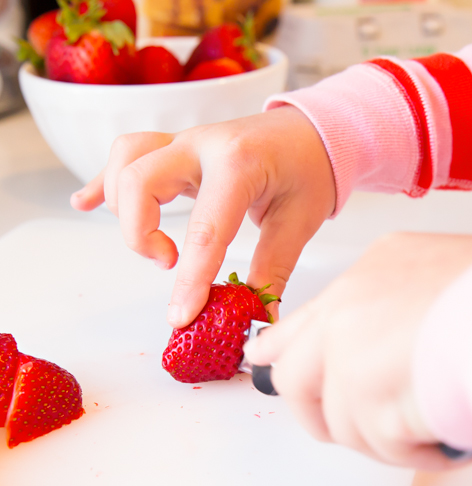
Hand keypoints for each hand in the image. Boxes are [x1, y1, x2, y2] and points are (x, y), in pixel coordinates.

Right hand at [71, 106, 335, 326]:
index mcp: (240, 164)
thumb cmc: (311, 169)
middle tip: (170, 264)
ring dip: (124, 207)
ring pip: (126, 162)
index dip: (190, 280)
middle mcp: (203, 146)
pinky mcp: (176, 147)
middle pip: (139, 182)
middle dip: (141, 234)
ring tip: (155, 242)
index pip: (206, 229)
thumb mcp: (298, 222)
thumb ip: (273, 271)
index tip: (180, 317)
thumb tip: (259, 321)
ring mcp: (185, 141)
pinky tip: (86, 203)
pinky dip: (103, 181)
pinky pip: (127, 155)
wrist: (312, 130)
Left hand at [245, 232, 471, 468]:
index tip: (266, 365)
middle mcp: (350, 306)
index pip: (303, 320)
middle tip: (367, 423)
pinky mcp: (364, 392)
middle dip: (321, 412)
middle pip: (293, 377)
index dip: (281, 352)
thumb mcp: (446, 282)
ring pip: (339, 422)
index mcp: (372, 271)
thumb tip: (372, 359)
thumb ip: (398, 312)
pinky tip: (446, 424)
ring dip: (386, 434)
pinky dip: (414, 449)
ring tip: (434, 415)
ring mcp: (351, 347)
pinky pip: (379, 445)